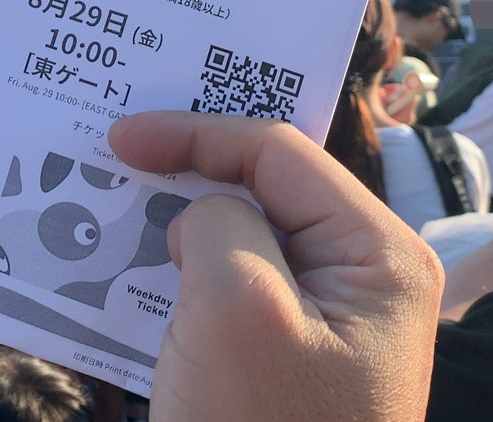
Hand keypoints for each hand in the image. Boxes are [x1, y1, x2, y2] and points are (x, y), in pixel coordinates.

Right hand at [110, 110, 443, 421]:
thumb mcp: (238, 308)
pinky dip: (180, 276)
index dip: (196, 132)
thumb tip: (202, 216)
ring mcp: (328, 322)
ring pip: (243, 239)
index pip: (280, 152)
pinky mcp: (290, 360)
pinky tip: (132, 278)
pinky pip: (233, 292)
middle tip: (116, 154)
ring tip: (114, 211)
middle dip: (190, 170)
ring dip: (178, 224)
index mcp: (378, 255)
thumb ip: (221, 223)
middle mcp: (364, 278)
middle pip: (266, 188)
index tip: (119, 138)